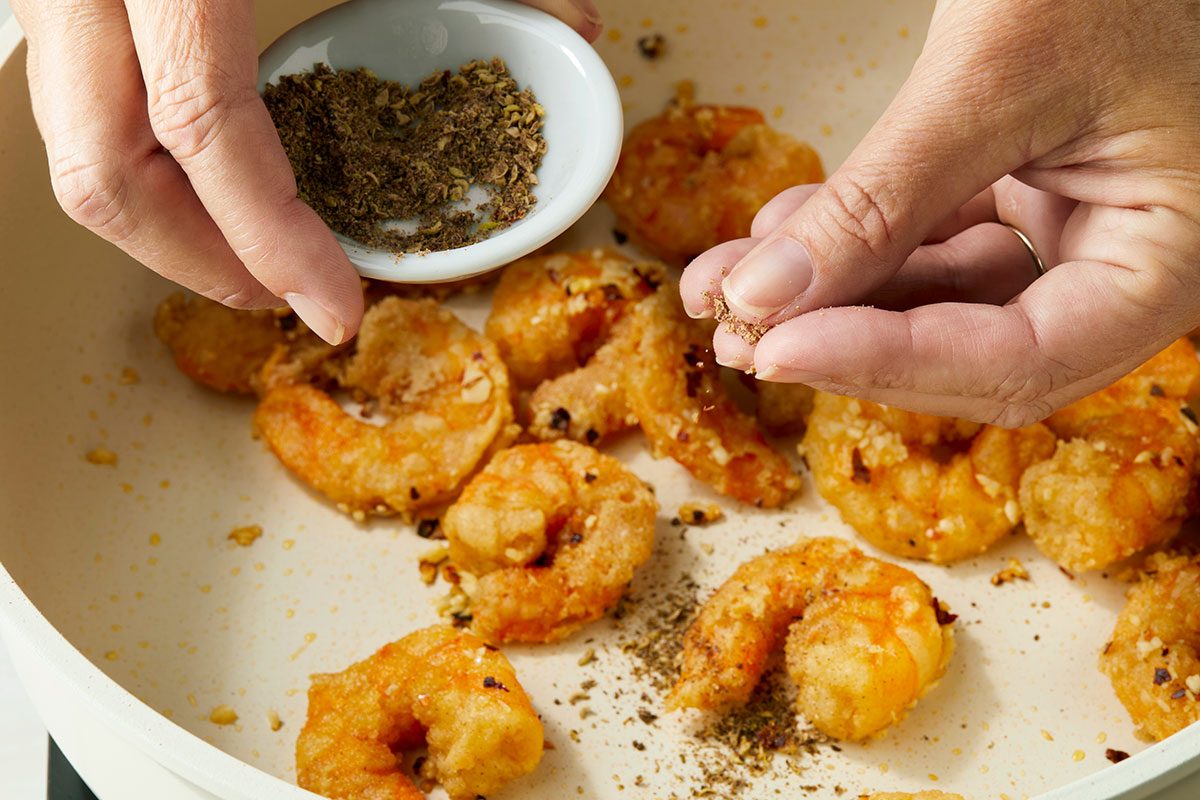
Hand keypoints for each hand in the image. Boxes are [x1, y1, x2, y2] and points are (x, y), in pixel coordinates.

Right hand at [14, 0, 601, 343]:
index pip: (204, 125)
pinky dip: (147, 156)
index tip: (337, 306)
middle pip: (103, 170)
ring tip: (252, 256)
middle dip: (199, 263)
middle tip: (282, 300)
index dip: (270, 238)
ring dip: (166, 225)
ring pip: (71, 146)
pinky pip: (77, 97)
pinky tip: (217, 172)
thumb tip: (577, 20)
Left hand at [680, 0, 1199, 425]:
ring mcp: (1078, 228)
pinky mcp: (1029, 194)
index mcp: (1174, 254)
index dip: (889, 365)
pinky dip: (858, 244)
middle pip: (973, 352)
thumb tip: (768, 293)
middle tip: (739, 333)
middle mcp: (1130, 260)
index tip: (780, 349)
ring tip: (735, 279)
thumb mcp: (993, 77)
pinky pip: (933, 245)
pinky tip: (785, 239)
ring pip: (939, 304)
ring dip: (832, 296)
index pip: (1021, 359)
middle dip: (845, 340)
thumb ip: (883, 198)